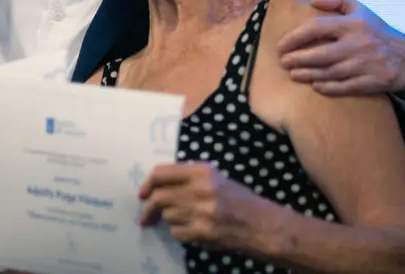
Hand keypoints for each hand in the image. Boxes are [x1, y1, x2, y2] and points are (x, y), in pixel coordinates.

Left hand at [140, 162, 267, 250]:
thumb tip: (156, 185)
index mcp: (202, 172)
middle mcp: (200, 190)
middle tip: (146, 215)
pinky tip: (191, 230)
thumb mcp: (215, 178)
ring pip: (167, 216)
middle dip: (149, 207)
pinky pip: (176, 232)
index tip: (142, 194)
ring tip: (183, 219)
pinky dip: (179, 232)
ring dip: (169, 219)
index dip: (147, 184)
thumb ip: (187, 178)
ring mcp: (201, 212)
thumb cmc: (238, 199)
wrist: (262, 225)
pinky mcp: (202, 233)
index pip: (161, 173)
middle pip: (159, 197)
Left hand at [278, 0, 404, 95]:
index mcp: (353, 24)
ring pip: (331, 72)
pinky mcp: (374, 81)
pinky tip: (315, 86)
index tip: (281, 45)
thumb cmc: (376, 31)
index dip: (295, 37)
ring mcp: (367, 64)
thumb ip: (337, 0)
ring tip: (293, 74)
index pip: (317, 28)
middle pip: (321, 54)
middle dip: (298, 59)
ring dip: (309, 74)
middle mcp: (359, 43)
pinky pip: (346, 86)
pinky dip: (329, 87)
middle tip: (283, 62)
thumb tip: (314, 0)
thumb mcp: (360, 10)